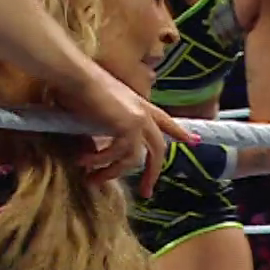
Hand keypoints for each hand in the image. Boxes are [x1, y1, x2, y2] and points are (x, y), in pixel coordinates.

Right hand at [54, 63, 194, 198]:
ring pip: (134, 159)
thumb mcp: (100, 109)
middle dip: (152, 174)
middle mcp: (144, 113)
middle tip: (146, 193)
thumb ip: (107, 127)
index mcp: (140, 105)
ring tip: (92, 179)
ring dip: (111, 172)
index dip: (179, 131)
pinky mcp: (129, 128)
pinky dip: (100, 163)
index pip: (166, 121)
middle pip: (158, 149)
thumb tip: (96, 148)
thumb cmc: (80, 88)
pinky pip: (119, 157)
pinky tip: (83, 163)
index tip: (194, 141)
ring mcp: (139, 121)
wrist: (75, 77)